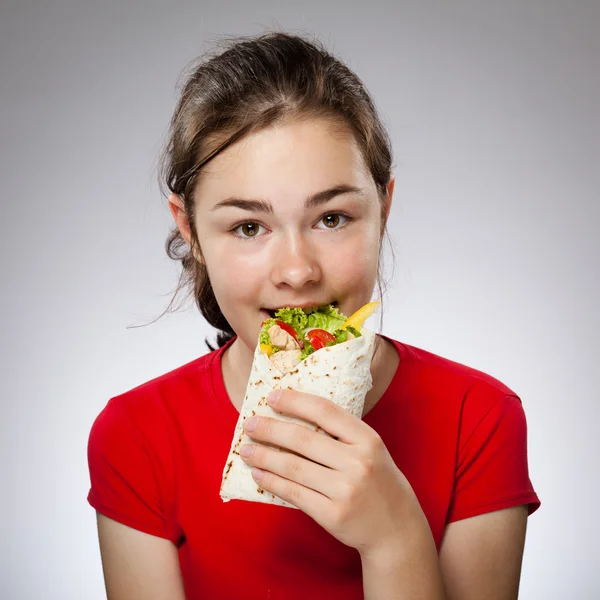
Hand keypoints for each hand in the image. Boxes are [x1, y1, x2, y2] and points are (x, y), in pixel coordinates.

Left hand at [240, 388, 417, 555]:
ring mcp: (345, 490)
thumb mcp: (370, 449)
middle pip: (303, 439)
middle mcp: (357, 462)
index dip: (294, 402)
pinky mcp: (333, 514)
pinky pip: (294, 493)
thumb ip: (341, 433)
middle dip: (270, 429)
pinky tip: (258, 474)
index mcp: (367, 439)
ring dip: (264, 457)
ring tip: (246, 450)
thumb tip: (293, 414)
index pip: (324, 411)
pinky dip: (272, 482)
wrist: (397, 529)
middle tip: (249, 424)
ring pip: (293, 466)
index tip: (271, 397)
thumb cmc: (378, 481)